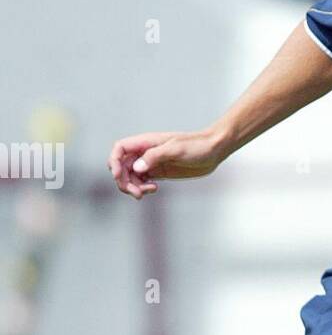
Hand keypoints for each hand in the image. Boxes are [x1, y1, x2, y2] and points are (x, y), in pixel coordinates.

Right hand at [107, 128, 226, 198]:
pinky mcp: (159, 172)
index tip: (118, 176)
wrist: (213, 150)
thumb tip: (137, 167)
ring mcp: (152, 163)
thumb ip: (155, 156)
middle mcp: (146, 152)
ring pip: (131, 176)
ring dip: (133, 186)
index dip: (114, 162)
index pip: (120, 149)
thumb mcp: (176, 149)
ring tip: (147, 192)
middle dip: (124, 180)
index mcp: (146, 142)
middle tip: (137, 193)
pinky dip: (143, 187)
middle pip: (122, 166)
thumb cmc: (197, 146)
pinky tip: (154, 189)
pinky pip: (142, 181)